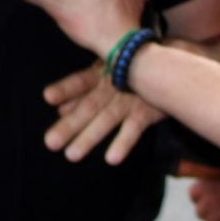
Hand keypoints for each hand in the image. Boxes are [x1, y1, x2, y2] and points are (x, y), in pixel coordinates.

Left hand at [41, 61, 167, 165]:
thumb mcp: (105, 75)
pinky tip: (111, 158)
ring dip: (89, 137)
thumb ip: (83, 92)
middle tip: (50, 143)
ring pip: (107, 119)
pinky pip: (134, 128)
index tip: (48, 97)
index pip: (79, 82)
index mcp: (101, 74)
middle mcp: (113, 86)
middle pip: (89, 106)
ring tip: (71, 156)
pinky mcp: (147, 111)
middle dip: (70, 125)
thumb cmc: (130, 70)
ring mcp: (130, 98)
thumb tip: (60, 110)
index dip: (65, 89)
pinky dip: (123, 143)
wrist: (172, 61)